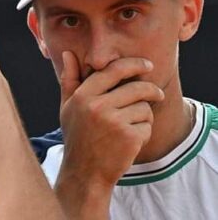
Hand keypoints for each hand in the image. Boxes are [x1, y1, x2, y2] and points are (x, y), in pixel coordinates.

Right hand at [55, 51, 163, 216]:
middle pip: (137, 87)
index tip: (147, 65)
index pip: (113, 70)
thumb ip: (70, 79)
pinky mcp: (129, 137)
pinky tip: (130, 140)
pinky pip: (147, 125)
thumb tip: (68, 53)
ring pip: (144, 108)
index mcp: (83, 96)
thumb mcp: (68, 107)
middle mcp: (97, 106)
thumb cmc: (77, 136)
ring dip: (144, 116)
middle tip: (157, 94)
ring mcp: (114, 122)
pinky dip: (144, 132)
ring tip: (131, 126)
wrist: (84, 173)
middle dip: (151, 90)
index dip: (134, 64)